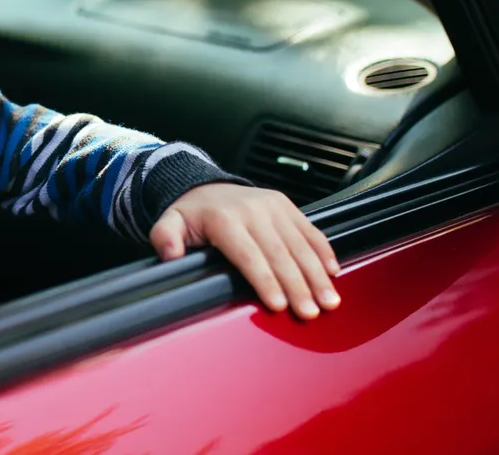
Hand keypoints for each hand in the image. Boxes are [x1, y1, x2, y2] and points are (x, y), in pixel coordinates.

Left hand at [149, 183, 340, 319]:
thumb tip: (169, 254)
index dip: (264, 280)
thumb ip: (165, 238)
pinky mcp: (287, 205)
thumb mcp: (169, 222)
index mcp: (225, 219)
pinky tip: (333, 273)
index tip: (278, 304)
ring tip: (329, 301)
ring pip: (300, 244)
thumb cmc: (190, 214)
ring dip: (317, 275)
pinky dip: (324, 252)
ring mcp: (273, 207)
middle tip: (310, 313)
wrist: (205, 186)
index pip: (248, 255)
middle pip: (280, 254)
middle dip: (297, 286)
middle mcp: (253, 211)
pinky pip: (310, 230)